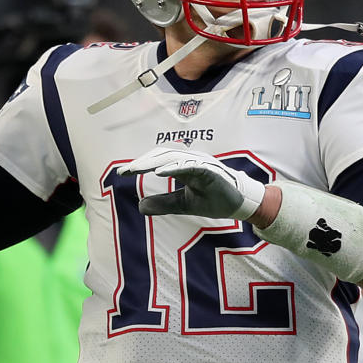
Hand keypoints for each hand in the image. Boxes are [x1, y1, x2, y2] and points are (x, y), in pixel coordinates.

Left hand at [118, 148, 265, 219]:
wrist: (240, 204)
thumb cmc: (214, 200)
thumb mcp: (184, 204)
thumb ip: (163, 203)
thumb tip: (140, 206)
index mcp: (183, 167)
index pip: (157, 162)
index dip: (140, 165)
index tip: (123, 174)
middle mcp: (190, 161)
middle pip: (162, 156)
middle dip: (142, 162)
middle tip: (125, 171)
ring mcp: (201, 163)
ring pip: (173, 157)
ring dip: (154, 163)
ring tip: (138, 169)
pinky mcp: (210, 170)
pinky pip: (190, 166)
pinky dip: (174, 167)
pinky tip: (160, 172)